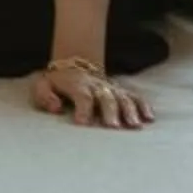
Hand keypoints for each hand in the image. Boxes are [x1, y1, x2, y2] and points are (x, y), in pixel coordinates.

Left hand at [30, 59, 153, 129]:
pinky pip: (135, 96)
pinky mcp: (120, 90)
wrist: (73, 64)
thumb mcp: (42, 85)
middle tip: (112, 128)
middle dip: (110, 112)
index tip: (83, 124)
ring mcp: (111, 87)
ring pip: (123, 97)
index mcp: (77, 84)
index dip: (83, 109)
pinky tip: (150, 118)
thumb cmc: (56, 82)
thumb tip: (55, 108)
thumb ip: (45, 96)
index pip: (82, 96)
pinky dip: (143, 106)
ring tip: (135, 126)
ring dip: (130, 111)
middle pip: (105, 98)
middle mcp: (97, 85)